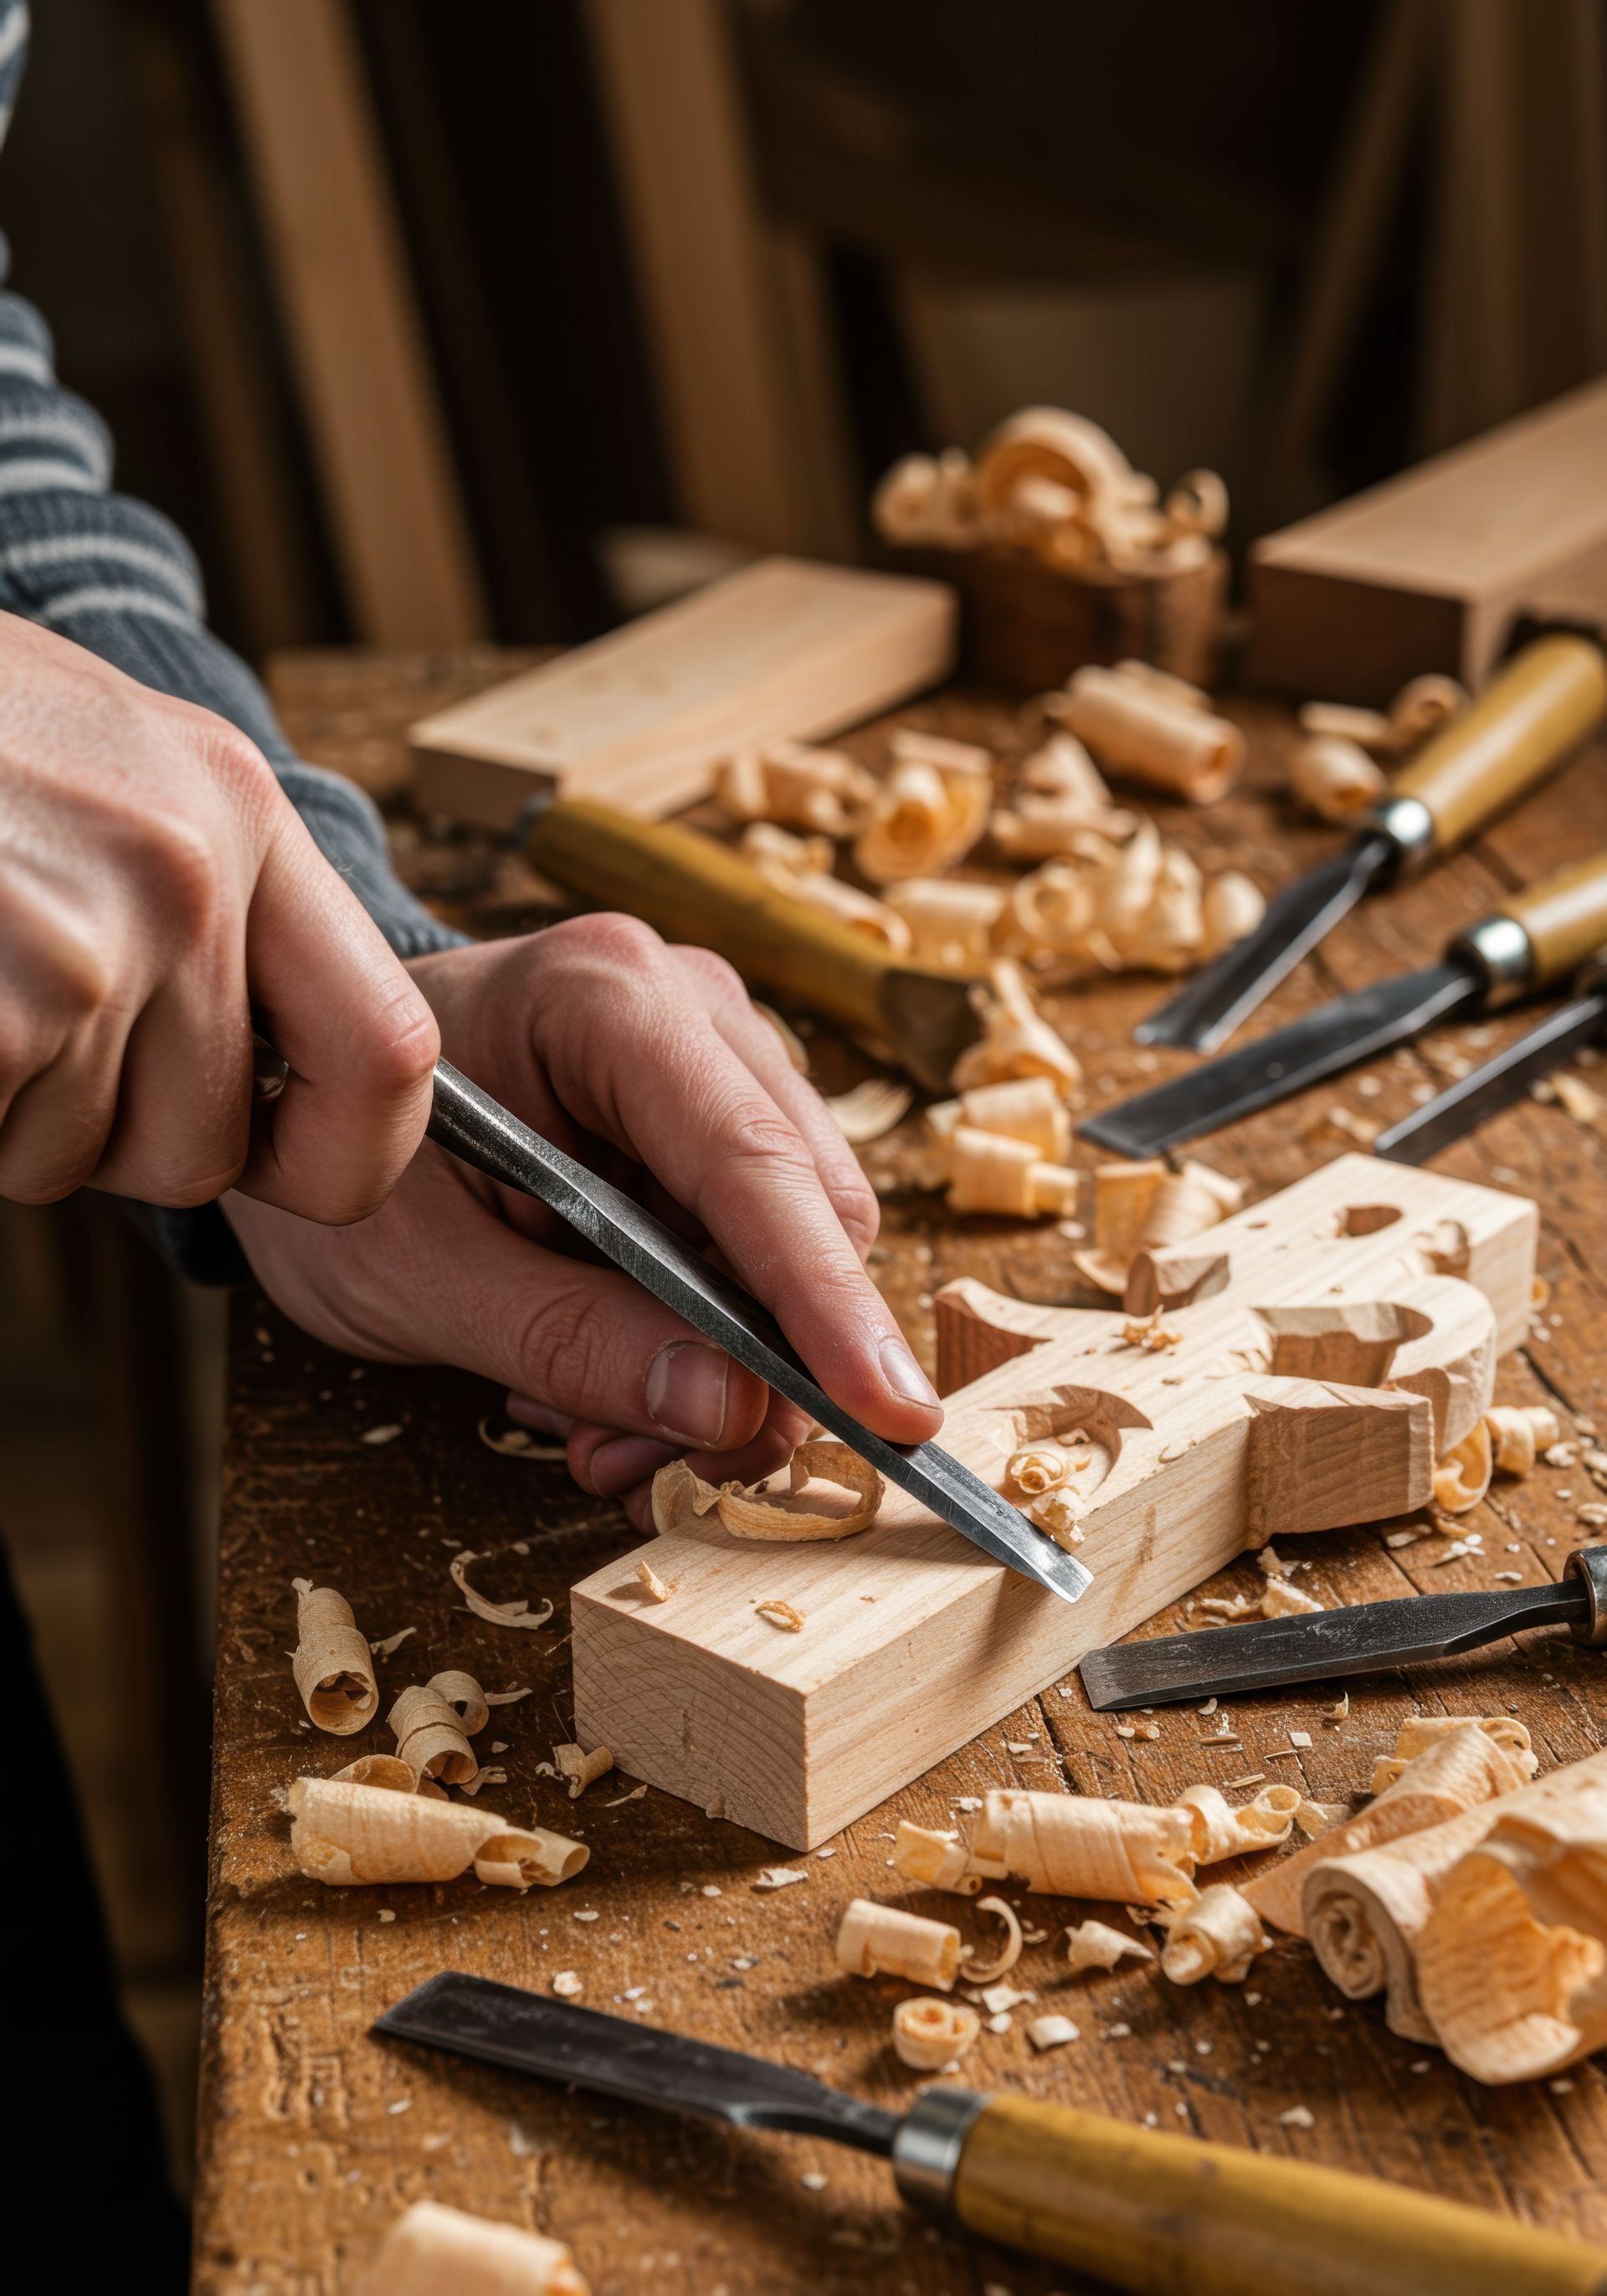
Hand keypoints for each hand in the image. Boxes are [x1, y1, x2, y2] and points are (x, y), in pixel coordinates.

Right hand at [0, 614, 438, 1216]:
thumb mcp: (107, 760)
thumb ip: (207, 899)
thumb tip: (288, 1071)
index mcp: (238, 812)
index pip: (390, 1053)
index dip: (348, 1151)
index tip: (292, 1163)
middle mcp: (185, 877)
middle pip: (201, 1147)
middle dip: (101, 1139)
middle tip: (19, 1029)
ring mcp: (82, 946)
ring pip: (65, 1160)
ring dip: (1, 1114)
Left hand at [223, 917, 942, 1527]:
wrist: (299, 1091)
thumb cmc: (338, 1159)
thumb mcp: (416, 1273)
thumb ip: (568, 1339)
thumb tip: (731, 1413)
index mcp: (603, 999)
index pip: (752, 1164)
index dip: (825, 1303)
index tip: (890, 1418)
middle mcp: (686, 1003)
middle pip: (806, 1210)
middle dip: (757, 1366)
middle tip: (647, 1465)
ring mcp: (712, 1052)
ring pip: (797, 1245)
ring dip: (718, 1370)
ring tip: (595, 1430)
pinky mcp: (713, 1113)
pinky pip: (758, 1250)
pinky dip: (700, 1341)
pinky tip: (602, 1377)